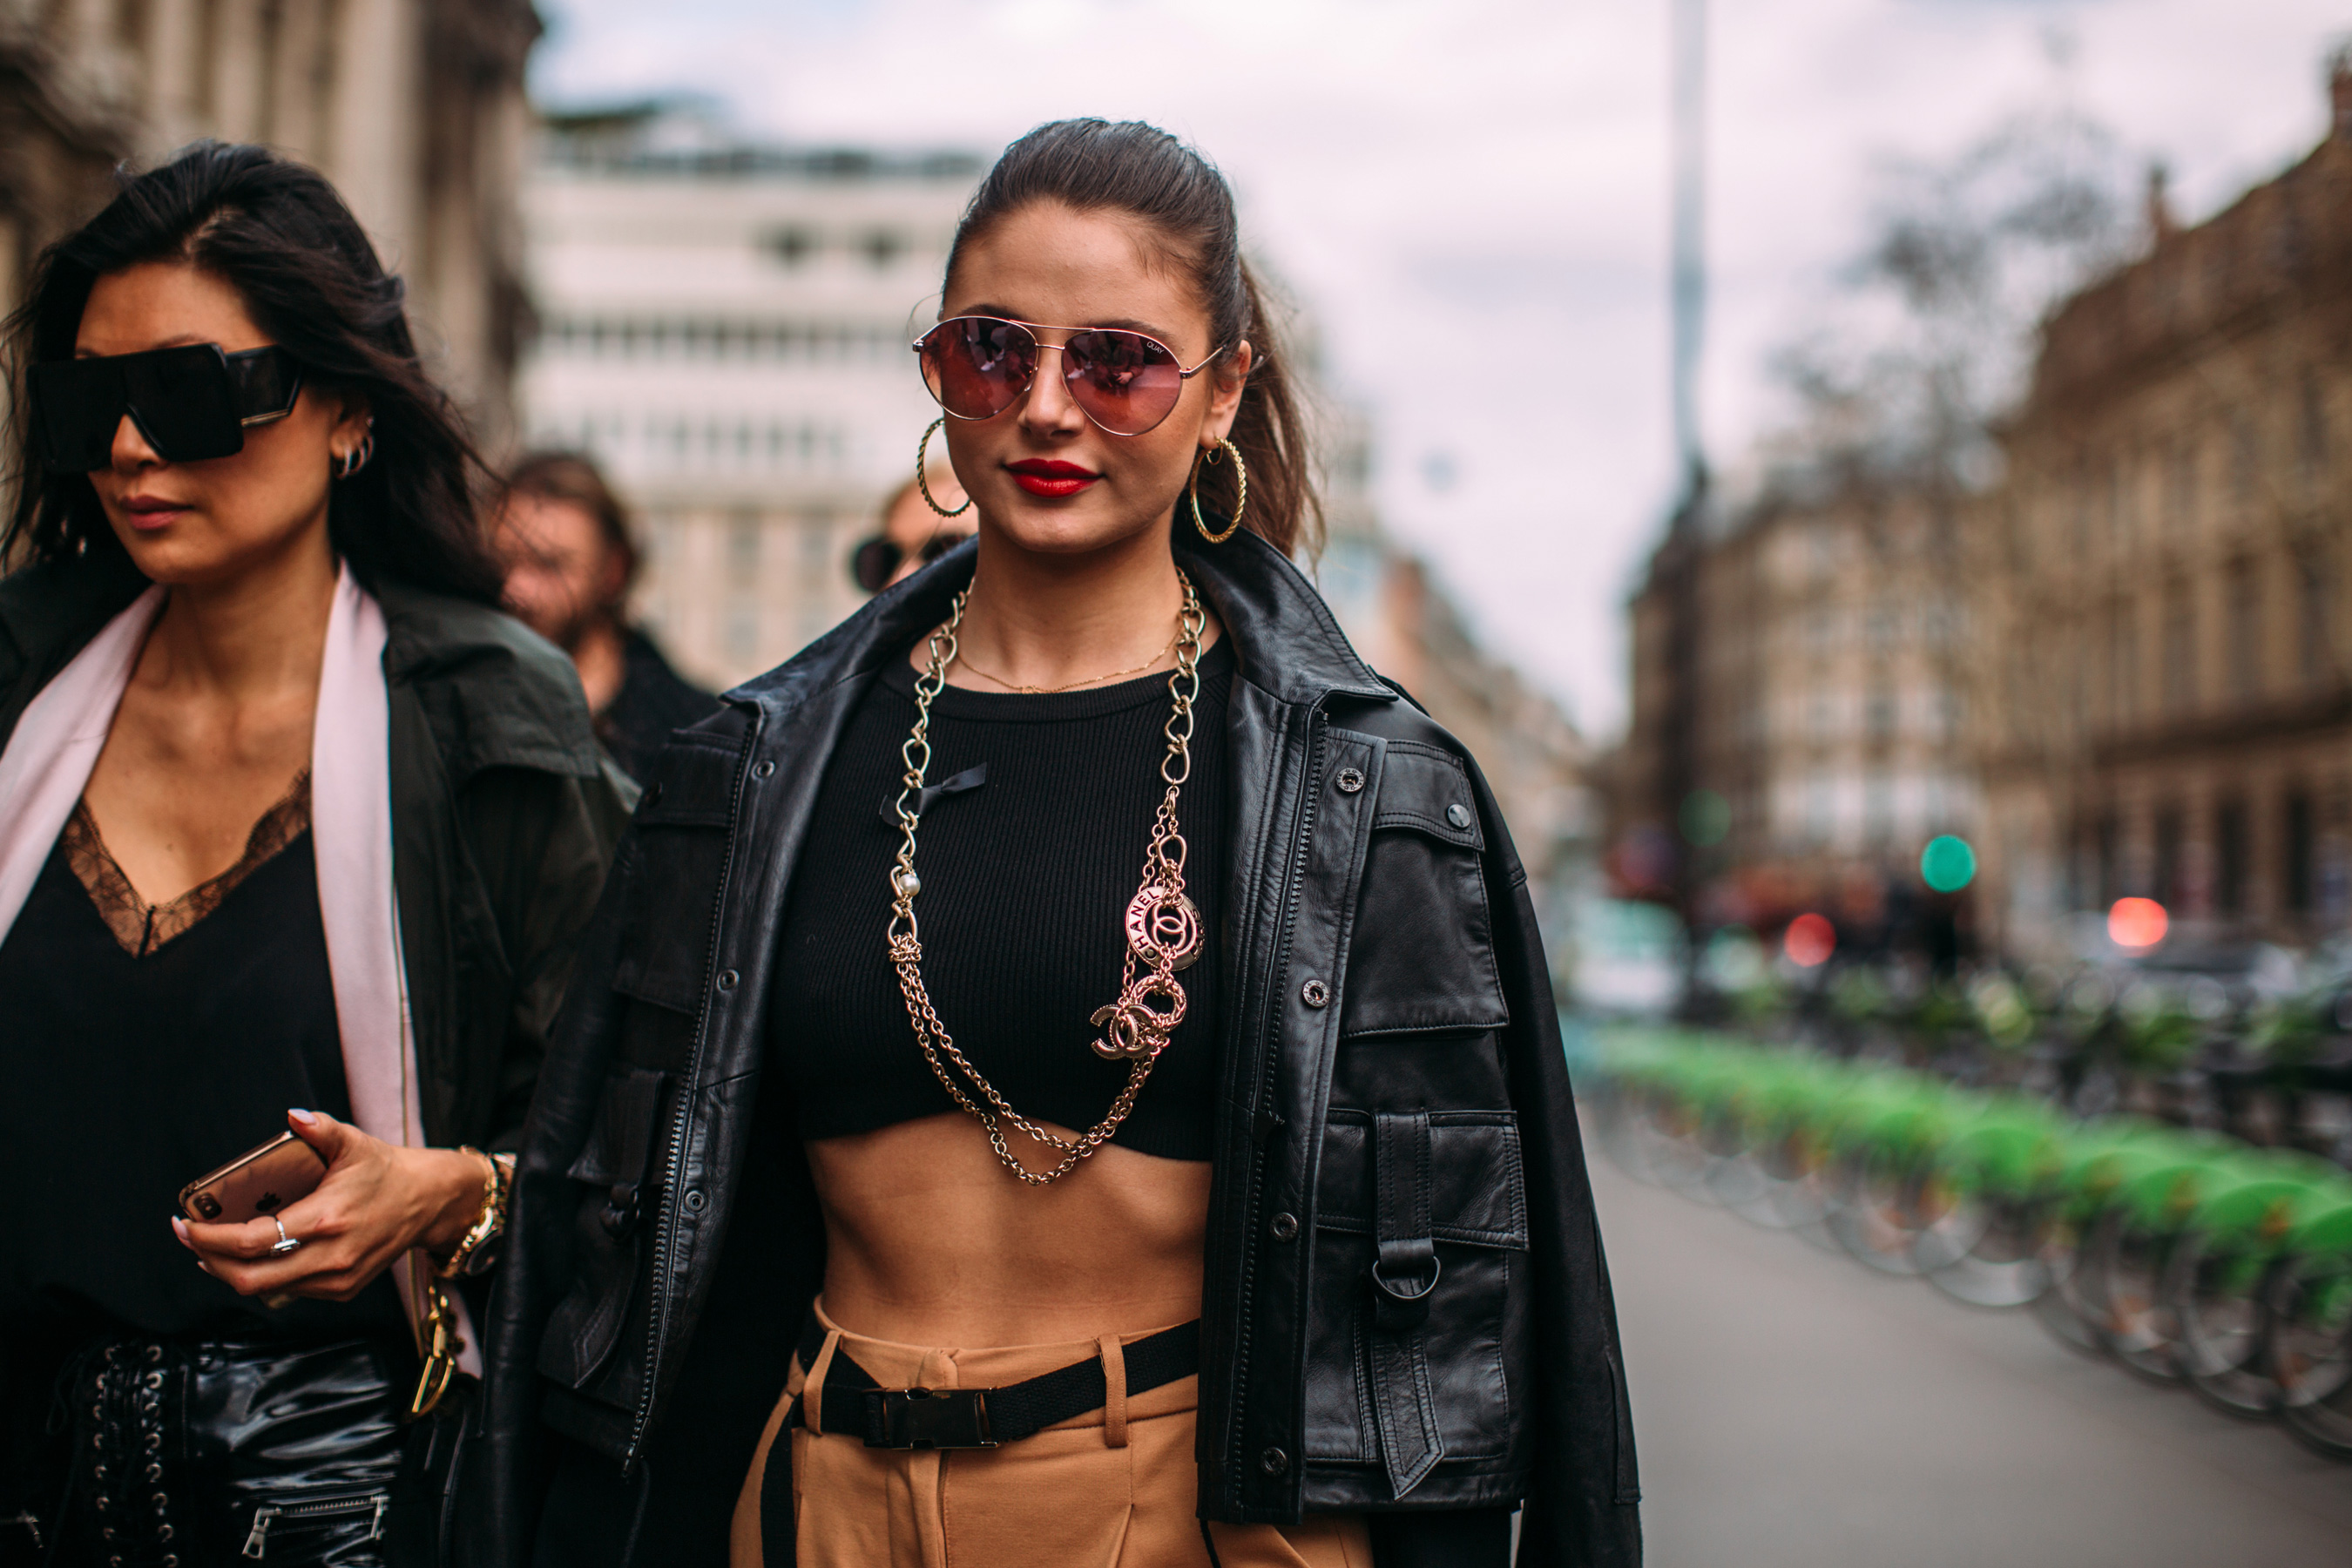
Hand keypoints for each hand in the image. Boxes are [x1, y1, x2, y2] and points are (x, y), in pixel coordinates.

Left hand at [172, 1108, 485, 1302]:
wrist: (427, 1201)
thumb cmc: (386, 1171)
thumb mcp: (354, 1143)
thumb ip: (320, 1128)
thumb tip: (292, 1116)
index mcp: (326, 1218)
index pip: (251, 1241)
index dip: (208, 1238)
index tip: (185, 1225)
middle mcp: (331, 1255)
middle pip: (248, 1278)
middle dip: (209, 1261)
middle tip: (191, 1239)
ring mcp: (337, 1278)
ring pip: (264, 1289)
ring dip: (232, 1271)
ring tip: (216, 1248)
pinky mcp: (341, 1289)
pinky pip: (288, 1291)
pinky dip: (263, 1276)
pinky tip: (255, 1257)